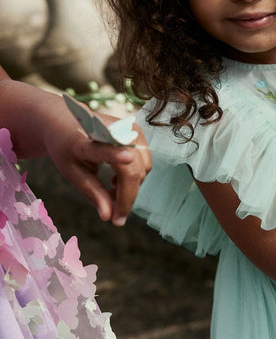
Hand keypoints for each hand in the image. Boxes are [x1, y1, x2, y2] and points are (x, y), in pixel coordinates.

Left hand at [43, 111, 151, 225]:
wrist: (67, 122)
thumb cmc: (66, 148)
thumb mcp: (71, 172)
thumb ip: (92, 193)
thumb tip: (109, 217)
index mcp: (86, 141)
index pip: (102, 147)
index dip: (115, 154)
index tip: (126, 158)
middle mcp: (112, 131)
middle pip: (131, 169)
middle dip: (127, 197)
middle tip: (115, 217)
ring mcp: (128, 129)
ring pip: (142, 168)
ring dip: (132, 187)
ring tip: (111, 192)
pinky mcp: (138, 132)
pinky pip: (145, 163)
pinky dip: (135, 177)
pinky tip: (116, 180)